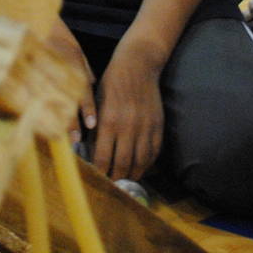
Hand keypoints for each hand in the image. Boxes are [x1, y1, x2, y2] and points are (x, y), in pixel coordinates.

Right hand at [44, 17, 95, 140]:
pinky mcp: (27, 80)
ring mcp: (43, 78)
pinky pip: (32, 100)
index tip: (92, 125)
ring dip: (55, 122)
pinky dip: (36, 114)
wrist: (34, 24)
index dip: (87, 109)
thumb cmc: (58, 39)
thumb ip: (85, 72)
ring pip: (50, 104)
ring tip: (59, 137)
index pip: (82, 91)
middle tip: (77, 139)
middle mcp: (59, 74)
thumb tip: (92, 84)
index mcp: (73, 67)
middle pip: (66, 102)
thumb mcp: (76, 53)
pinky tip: (38, 127)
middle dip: (71, 123)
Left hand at [92, 39, 165, 181]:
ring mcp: (145, 126)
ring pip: (140, 161)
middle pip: (123, 164)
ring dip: (133, 175)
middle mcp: (128, 127)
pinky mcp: (157, 124)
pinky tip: (141, 167)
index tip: (97, 180)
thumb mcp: (98, 104)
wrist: (137, 65)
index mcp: (109, 122)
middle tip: (112, 187)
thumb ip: (97, 129)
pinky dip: (148, 163)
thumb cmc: (111, 83)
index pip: (104, 158)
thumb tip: (94, 153)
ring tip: (127, 181)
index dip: (101, 173)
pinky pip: (154, 151)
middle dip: (117, 179)